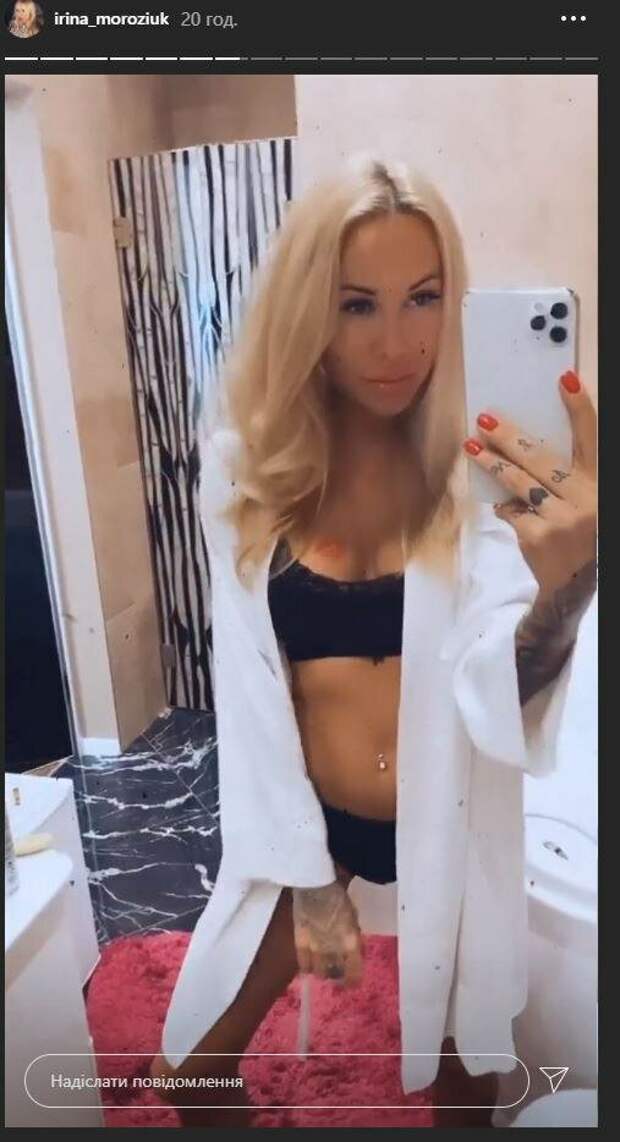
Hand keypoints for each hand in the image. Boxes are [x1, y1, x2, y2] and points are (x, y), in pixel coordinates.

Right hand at [292, 880, 363, 987]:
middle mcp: (335, 950)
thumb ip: (354, 936)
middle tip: (338, 972)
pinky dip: (307, 968)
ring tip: (324, 969)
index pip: (354, 973)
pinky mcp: (300, 942)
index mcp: (351, 943)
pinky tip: (308, 968)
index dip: (353, 980)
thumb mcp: (353, 917)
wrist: (315, 885)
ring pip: (320, 972)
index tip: (353, 983)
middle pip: (337, 974)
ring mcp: (316, 948)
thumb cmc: (339, 897)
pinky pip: (303, 964)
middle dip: (338, 975)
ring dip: (323, 972)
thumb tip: (355, 950)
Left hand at [463, 370, 596, 602]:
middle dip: (511, 437)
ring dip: (493, 463)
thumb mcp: (588, 502)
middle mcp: (586, 499)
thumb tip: (526, 446)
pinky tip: (503, 504)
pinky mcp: (537, 536)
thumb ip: (571, 477)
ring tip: (472, 447)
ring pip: (520, 483)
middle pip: (542, 459)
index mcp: (600, 485)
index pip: (591, 439)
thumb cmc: (582, 534)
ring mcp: (561, 519)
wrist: (576, 585)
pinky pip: (512, 511)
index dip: (580, 409)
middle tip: (486, 420)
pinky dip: (506, 507)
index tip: (565, 380)